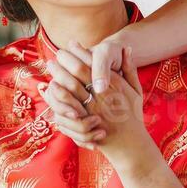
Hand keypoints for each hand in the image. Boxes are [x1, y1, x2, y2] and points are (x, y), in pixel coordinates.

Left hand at [51, 44, 154, 172]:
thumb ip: (130, 68)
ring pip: (69, 86)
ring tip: (51, 66)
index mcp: (115, 84)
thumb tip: (127, 47)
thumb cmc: (133, 115)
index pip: (93, 62)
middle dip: (64, 60)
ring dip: (58, 74)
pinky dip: (57, 94)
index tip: (70, 44)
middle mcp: (102, 95)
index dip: (79, 52)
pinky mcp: (83, 121)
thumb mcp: (136, 90)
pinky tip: (51, 87)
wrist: (130, 143)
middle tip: (55, 54)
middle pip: (77, 72)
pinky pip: (65, 105)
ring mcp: (91, 109)